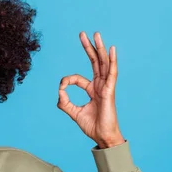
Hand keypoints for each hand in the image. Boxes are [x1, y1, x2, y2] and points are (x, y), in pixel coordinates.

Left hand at [57, 32, 124, 147]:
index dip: (67, 81)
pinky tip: (111, 49)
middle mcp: (100, 86)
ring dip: (99, 48)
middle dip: (88, 48)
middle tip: (83, 34)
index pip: (78, 78)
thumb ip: (65, 103)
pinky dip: (112, 60)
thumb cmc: (92, 126)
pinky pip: (111, 73)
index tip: (61, 88)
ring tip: (96, 34)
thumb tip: (59, 92)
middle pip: (94, 62)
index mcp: (92, 90)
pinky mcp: (110, 91)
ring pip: (102, 63)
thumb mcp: (74, 113)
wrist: (102, 137)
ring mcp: (106, 87)